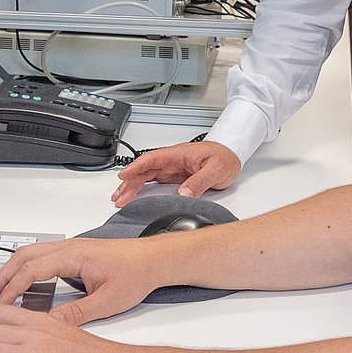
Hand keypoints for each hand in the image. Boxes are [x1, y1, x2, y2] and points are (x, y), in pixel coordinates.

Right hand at [0, 236, 164, 324]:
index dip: (12, 287)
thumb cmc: (136, 274)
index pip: (32, 269)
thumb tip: (50, 326)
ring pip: (31, 252)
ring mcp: (71, 247)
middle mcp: (69, 247)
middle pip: (24, 255)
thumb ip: (77, 313)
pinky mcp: (75, 251)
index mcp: (74, 256)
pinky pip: (41, 254)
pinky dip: (25, 267)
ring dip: (12, 270)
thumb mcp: (108, 301)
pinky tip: (22, 282)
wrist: (155, 259)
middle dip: (3, 276)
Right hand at [111, 140, 240, 204]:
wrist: (232, 155)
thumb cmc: (225, 157)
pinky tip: (134, 194)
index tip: (124, 177)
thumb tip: (182, 194)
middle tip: (119, 197)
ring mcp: (171, 167)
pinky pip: (153, 180)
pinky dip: (141, 187)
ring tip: (120, 198)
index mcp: (178, 154)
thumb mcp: (216, 170)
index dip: (136, 167)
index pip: (152, 159)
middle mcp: (172, 160)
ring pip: (146, 175)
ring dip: (132, 185)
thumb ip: (199, 181)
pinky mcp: (174, 175)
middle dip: (129, 182)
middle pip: (145, 169)